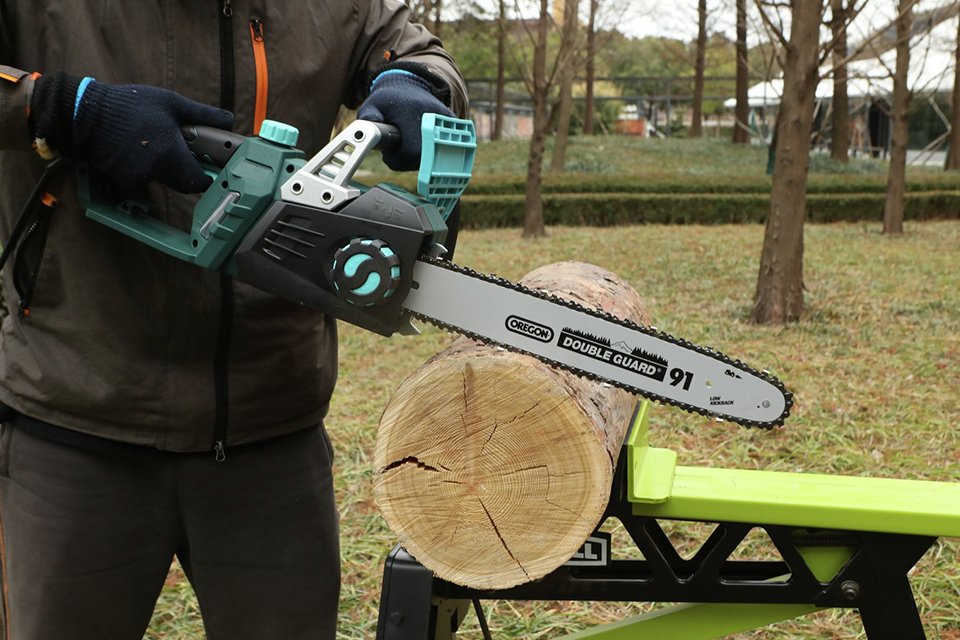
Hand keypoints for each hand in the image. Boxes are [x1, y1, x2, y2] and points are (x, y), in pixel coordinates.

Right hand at [31, 72, 233, 192]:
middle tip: (183, 152)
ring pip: (161, 180)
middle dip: (186, 171)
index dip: (205, 178)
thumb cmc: (130, 104)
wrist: (85, 113)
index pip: (198, 182)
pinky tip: (136, 147)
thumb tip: (229, 119)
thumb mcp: (171, 103)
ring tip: (154, 142)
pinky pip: (142, 178)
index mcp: (171, 153)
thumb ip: (202, 114)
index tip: (206, 169)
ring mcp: (136, 177)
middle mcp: (155, 170)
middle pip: (181, 184)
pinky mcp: (121, 179)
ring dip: (163, 167)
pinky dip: (144, 167)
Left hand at [357, 64, 453, 171]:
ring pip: (434, 155)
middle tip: (397, 149)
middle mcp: (432, 118)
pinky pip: (442, 147)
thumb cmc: (390, 98)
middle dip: (408, 159)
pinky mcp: (452, 122)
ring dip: (418, 156)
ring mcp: (445, 120)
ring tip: (407, 142)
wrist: (411, 84)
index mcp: (412, 115)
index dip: (399, 159)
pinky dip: (429, 150)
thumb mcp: (373, 105)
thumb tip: (363, 134)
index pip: (412, 153)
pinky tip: (419, 141)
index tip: (389, 154)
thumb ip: (367, 119)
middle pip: (424, 158)